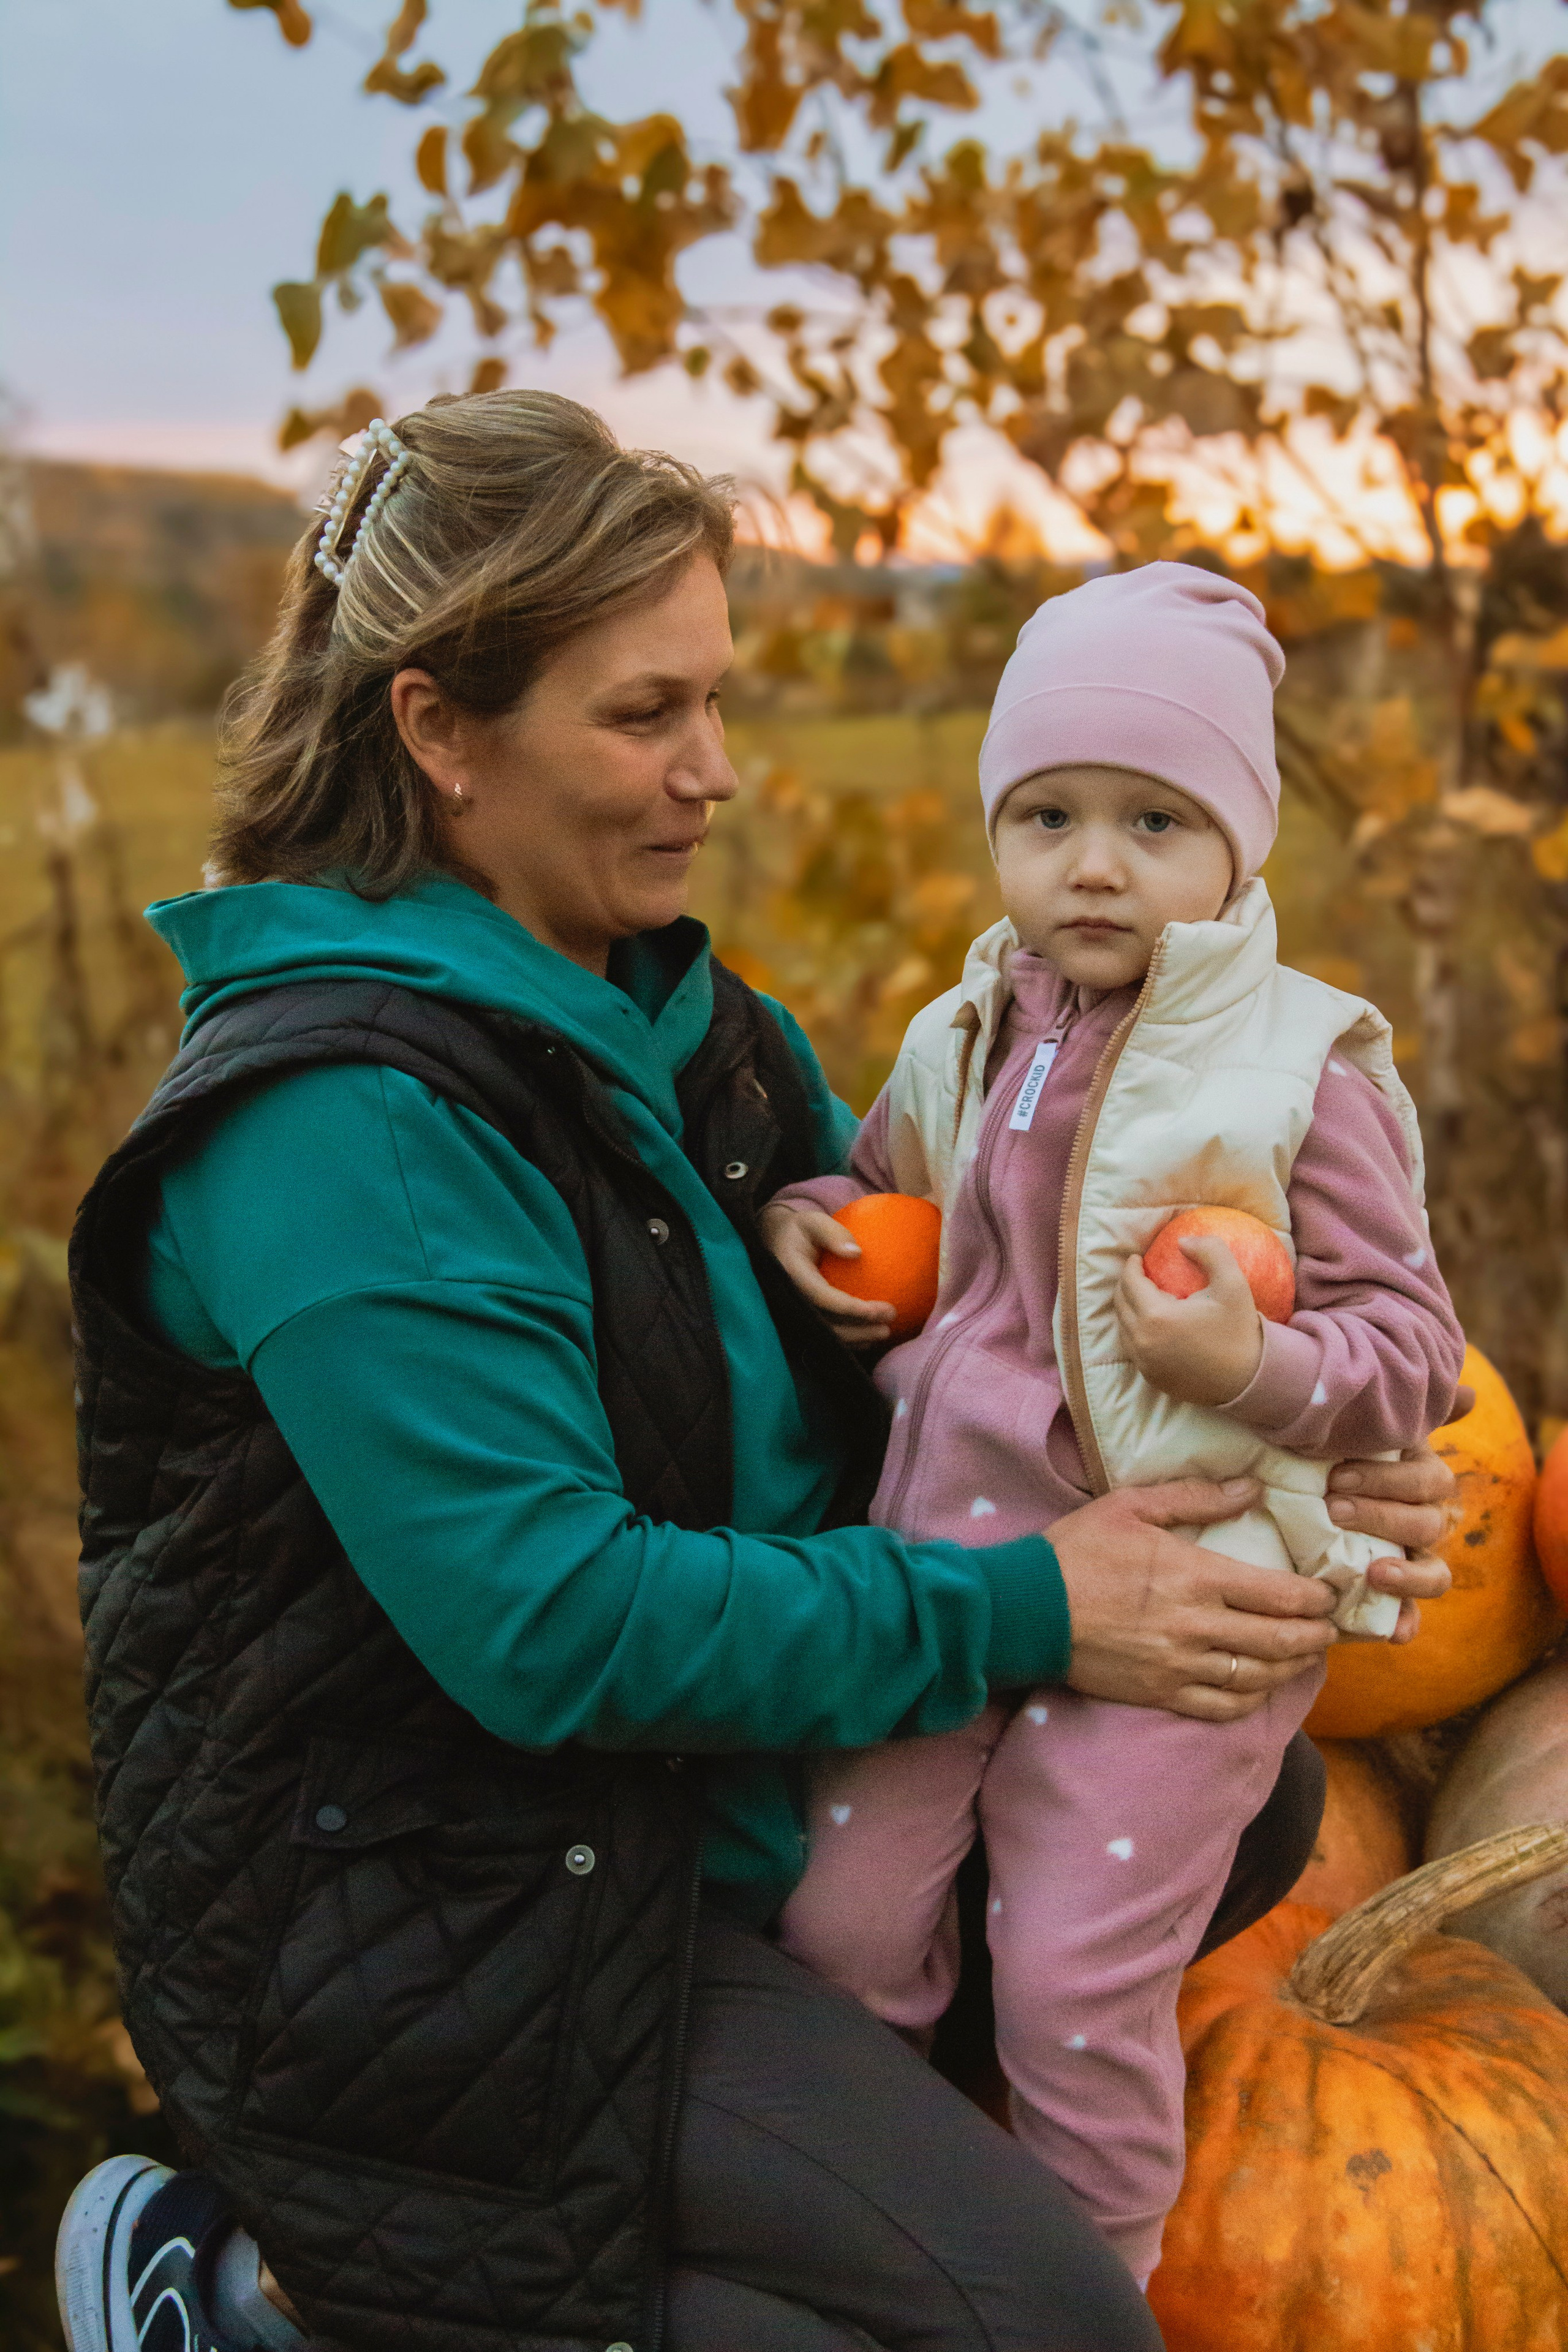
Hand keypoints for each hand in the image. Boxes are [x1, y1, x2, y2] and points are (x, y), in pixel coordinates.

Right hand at [759, 1202, 894, 1345]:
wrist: (775, 1244)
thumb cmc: (800, 1230)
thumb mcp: (813, 1221)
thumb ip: (833, 1233)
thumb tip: (857, 1253)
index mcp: (791, 1274)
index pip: (821, 1296)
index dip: (849, 1308)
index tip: (878, 1310)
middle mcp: (790, 1297)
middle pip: (826, 1323)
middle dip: (859, 1329)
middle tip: (888, 1323)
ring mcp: (794, 1311)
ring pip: (826, 1335)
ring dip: (857, 1339)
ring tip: (884, 1333)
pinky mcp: (801, 1317)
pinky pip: (825, 1334)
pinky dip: (849, 1340)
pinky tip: (870, 1337)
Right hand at [1047, 1476, 1336, 1720]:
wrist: (1026, 1609)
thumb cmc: (1078, 1551)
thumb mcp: (1132, 1506)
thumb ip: (1196, 1497)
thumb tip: (1252, 1487)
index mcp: (1195, 1577)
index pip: (1280, 1595)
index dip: (1317, 1598)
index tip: (1332, 1593)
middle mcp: (1197, 1627)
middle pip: (1280, 1641)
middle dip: (1317, 1635)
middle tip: (1332, 1627)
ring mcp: (1180, 1667)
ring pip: (1259, 1677)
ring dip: (1293, 1667)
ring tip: (1307, 1654)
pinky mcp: (1161, 1694)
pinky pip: (1222, 1707)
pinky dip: (1252, 1699)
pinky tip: (1261, 1686)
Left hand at [1115, 1237, 1263, 1406]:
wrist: (1249, 1380)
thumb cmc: (1240, 1330)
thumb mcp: (1233, 1283)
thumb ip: (1210, 1251)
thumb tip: (1182, 1240)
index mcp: (1156, 1317)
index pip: (1130, 1283)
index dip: (1131, 1266)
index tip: (1139, 1258)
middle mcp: (1142, 1342)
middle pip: (1120, 1304)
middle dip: (1126, 1285)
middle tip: (1140, 1274)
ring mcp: (1144, 1363)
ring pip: (1123, 1327)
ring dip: (1129, 1308)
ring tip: (1144, 1296)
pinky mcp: (1151, 1377)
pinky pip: (1133, 1348)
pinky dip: (1136, 1331)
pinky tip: (1153, 1324)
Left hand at [1326, 1409, 1466, 1639]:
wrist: (1289, 1496)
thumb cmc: (1324, 1452)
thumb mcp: (1352, 1427)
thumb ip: (1400, 1408)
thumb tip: (1466, 1392)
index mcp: (1415, 1478)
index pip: (1428, 1481)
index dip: (1389, 1481)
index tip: (1336, 1476)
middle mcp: (1420, 1519)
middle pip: (1426, 1523)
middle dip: (1382, 1516)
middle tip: (1333, 1508)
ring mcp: (1407, 1557)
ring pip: (1433, 1572)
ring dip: (1407, 1573)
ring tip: (1373, 1571)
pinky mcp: (1387, 1594)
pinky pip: (1411, 1617)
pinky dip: (1406, 1625)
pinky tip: (1393, 1634)